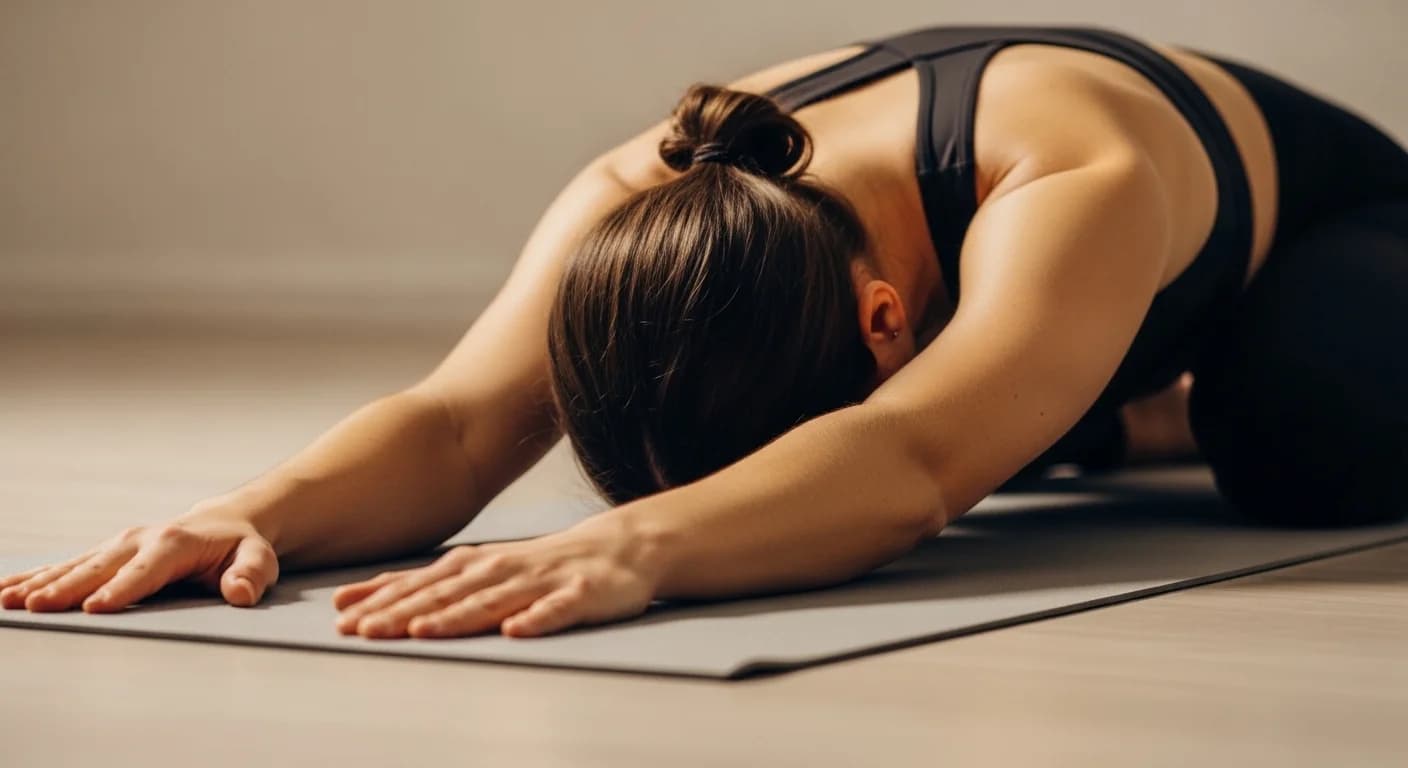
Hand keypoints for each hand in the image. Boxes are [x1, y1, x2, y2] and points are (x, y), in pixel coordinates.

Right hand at [0, 505, 278, 612]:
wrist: (226, 524)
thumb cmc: (242, 548)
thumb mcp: (259, 559)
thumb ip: (252, 575)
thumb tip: (239, 592)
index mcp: (175, 542)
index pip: (146, 569)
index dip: (123, 588)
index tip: (97, 607)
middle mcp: (140, 540)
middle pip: (100, 568)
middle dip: (68, 588)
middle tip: (37, 608)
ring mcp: (119, 546)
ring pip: (75, 566)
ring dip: (41, 584)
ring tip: (10, 602)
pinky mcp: (106, 554)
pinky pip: (66, 566)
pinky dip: (35, 577)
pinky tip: (6, 591)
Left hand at [331, 516, 659, 638]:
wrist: (618, 546)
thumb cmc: (540, 564)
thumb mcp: (478, 569)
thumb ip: (425, 586)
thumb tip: (358, 602)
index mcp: (475, 565)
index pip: (420, 585)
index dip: (381, 602)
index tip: (342, 619)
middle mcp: (501, 569)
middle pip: (447, 595)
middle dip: (404, 613)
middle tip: (366, 631)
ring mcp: (541, 581)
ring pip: (493, 601)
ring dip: (457, 616)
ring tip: (424, 631)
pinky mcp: (580, 594)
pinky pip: (556, 609)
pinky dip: (536, 619)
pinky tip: (517, 631)